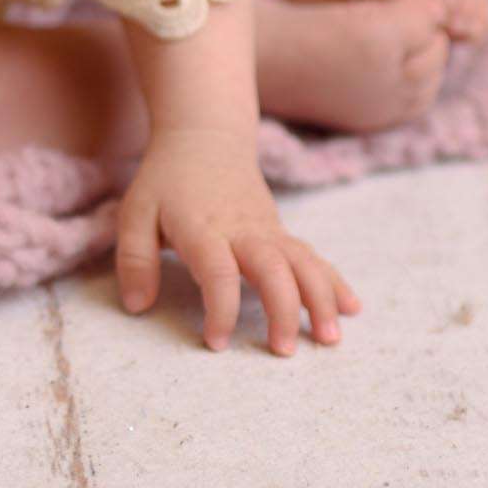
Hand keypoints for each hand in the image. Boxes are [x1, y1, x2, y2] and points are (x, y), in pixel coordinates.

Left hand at [114, 131, 361, 354]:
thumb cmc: (166, 180)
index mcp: (203, 228)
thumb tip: (137, 305)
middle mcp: (242, 229)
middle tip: (284, 351)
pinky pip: (312, 256)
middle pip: (272, 267)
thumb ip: (134, 259)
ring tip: (330, 338)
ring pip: (303, 261)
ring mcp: (267, 229)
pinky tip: (352, 308)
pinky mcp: (280, 231)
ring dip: (320, 298)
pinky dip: (334, 281)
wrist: (205, 136)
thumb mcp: (135, 213)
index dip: (221, 308)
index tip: (217, 342)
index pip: (219, 271)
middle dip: (283, 309)